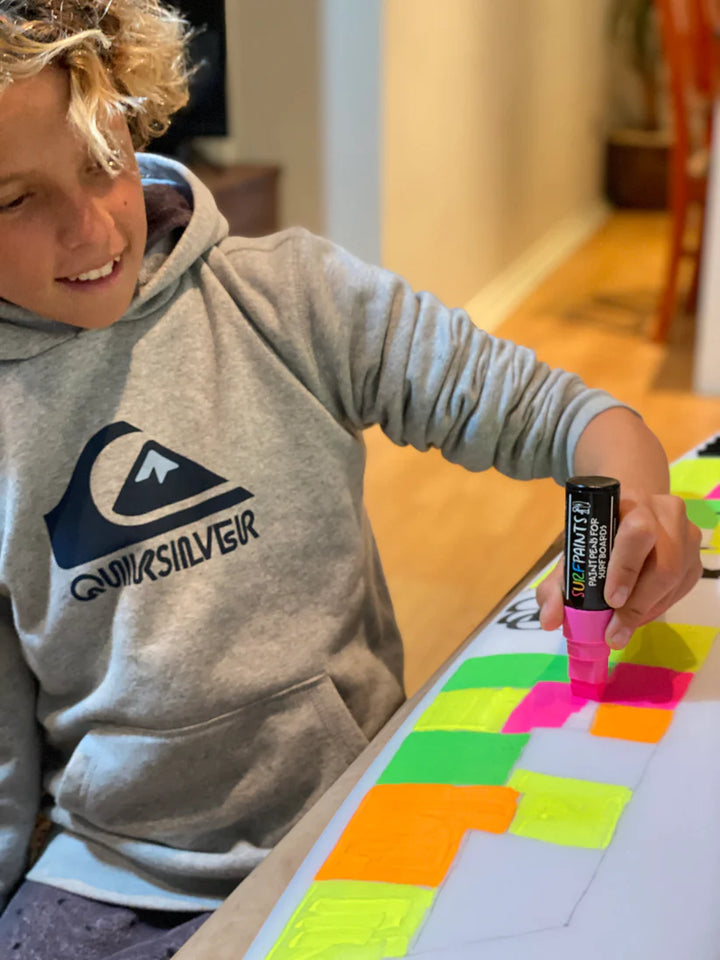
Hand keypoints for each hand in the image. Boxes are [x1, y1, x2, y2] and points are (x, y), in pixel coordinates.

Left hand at [537, 492, 701, 647]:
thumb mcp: (574, 550)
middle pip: (664, 564)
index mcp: (629, 502)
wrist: (632, 508)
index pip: (637, 532)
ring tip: (621, 629)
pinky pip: (681, 589)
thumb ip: (556, 586)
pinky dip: (657, 608)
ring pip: (675, 580)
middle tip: (614, 632)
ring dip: (646, 611)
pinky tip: (637, 615)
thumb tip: (549, 620)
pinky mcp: (695, 557)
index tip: (611, 600)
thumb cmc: (599, 532)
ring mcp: (686, 534)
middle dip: (637, 604)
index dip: (626, 568)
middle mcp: (665, 513)